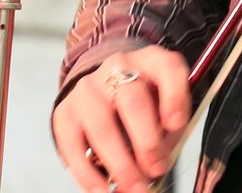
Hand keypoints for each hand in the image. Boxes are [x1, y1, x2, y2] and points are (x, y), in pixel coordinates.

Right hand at [52, 46, 190, 192]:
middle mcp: (118, 68)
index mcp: (152, 60)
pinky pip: (73, 147)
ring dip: (120, 165)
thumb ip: (170, 123)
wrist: (104, 82)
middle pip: (133, 101)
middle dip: (147, 142)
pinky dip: (88, 174)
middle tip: (156, 169)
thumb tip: (160, 161)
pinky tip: (102, 190)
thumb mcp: (165, 98)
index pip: (168, 68)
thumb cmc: (143, 96)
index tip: (176, 125)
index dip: (174, 97)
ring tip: (134, 187)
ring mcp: (87, 89)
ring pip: (103, 127)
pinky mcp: (64, 112)